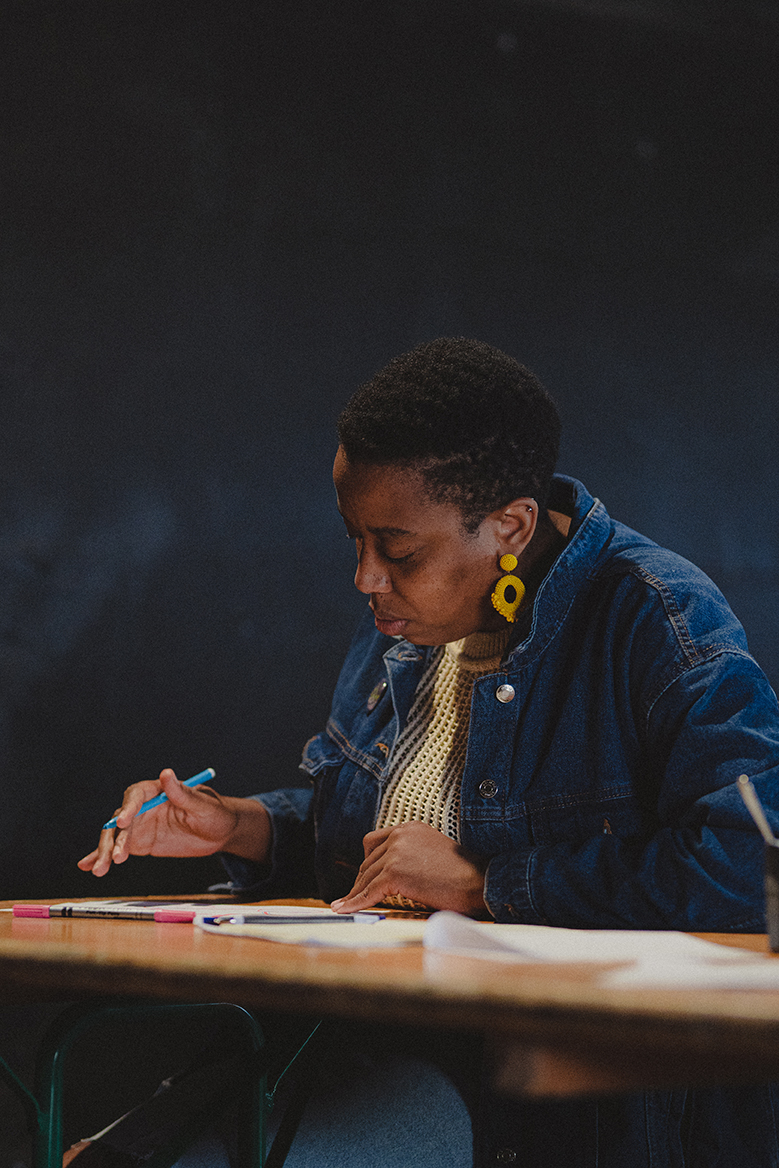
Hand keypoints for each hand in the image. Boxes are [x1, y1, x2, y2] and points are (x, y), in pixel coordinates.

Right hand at [77, 768, 270, 876]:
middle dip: (113, 838)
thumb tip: (166, 774)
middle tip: (114, 858)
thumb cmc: (216, 813)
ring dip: (105, 851)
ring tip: (100, 870)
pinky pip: (119, 849)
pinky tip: (88, 865)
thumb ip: (182, 793)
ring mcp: (140, 825)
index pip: (135, 795)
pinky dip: (102, 856)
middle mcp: (143, 806)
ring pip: (116, 836)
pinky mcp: (141, 842)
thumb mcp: (203, 806)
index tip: (123, 822)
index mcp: (157, 791)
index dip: (127, 807)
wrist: (220, 832)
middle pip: (120, 819)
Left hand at [330, 822, 487, 916]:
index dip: (366, 863)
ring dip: (356, 894)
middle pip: (368, 861)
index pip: (374, 842)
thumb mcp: (433, 853)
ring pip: (366, 877)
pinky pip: (369, 891)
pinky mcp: (394, 873)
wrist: (480, 881)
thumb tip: (392, 876)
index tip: (361, 878)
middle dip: (361, 881)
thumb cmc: (464, 874)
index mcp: (409, 828)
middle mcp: (399, 835)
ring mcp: (396, 853)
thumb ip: (411, 856)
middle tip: (353, 898)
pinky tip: (344, 910)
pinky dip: (354, 903)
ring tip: (345, 906)